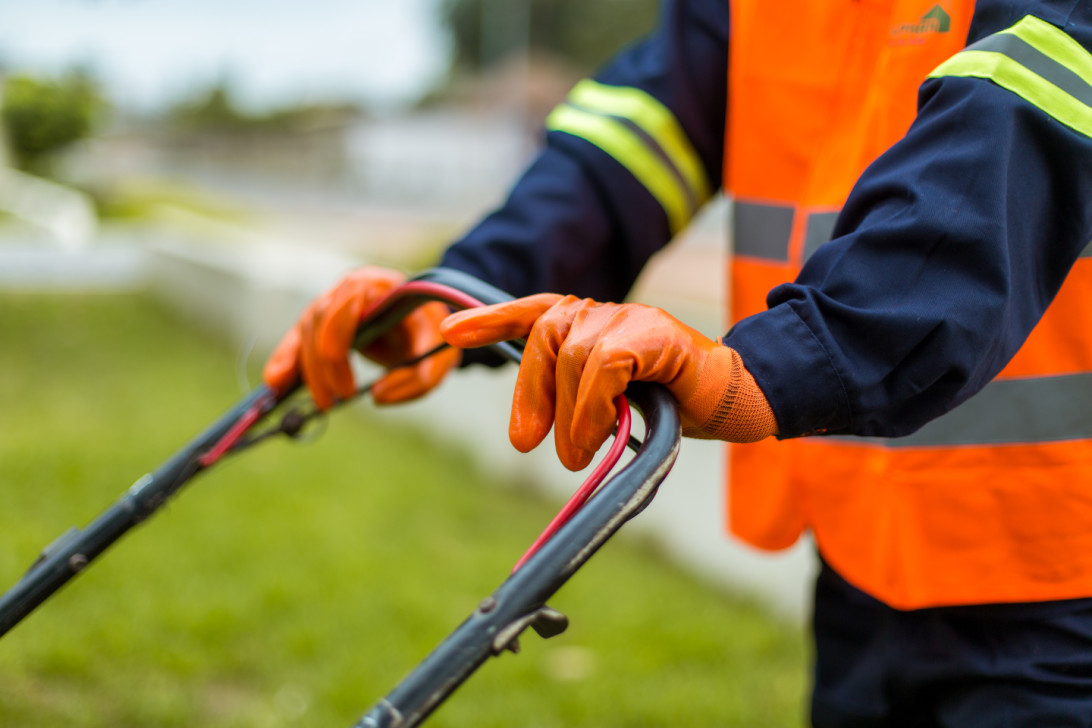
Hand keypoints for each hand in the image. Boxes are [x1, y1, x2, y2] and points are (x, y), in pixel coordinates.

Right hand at [263, 266, 459, 408]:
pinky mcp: (322, 324)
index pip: (350, 295)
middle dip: (322, 363)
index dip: (338, 328)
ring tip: (324, 404)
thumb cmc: (432, 336)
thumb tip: (377, 397)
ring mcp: (333, 304)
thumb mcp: (442, 356)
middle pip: (321, 317)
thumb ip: (420, 379)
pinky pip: (297, 339)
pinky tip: (274, 384)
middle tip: (335, 400)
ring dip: (308, 370)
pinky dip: (286, 361)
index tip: (337, 362)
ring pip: (306, 330)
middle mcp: (351, 288)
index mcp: (382, 285)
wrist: (425, 324)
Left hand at [440, 294, 777, 470]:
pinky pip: (605, 363)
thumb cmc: (669, 407)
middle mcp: (604, 312)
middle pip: (544, 333)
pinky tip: (604, 433)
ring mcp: (631, 317)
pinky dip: (594, 405)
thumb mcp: (608, 407)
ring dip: (568, 413)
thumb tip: (533, 437)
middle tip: (526, 444)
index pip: (531, 311)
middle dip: (529, 392)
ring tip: (577, 454)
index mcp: (588, 325)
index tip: (449, 331)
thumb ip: (571, 406)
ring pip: (573, 352)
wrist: (735, 402)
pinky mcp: (657, 332)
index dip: (489, 319)